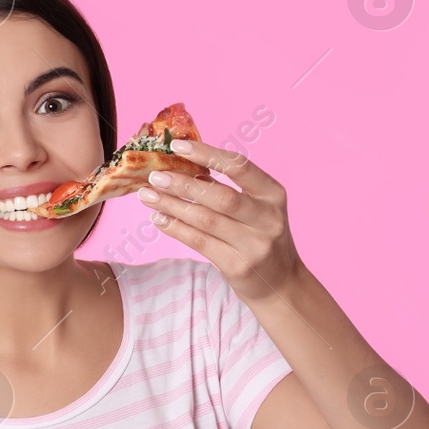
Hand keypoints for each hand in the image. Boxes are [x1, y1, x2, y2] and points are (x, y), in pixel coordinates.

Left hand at [137, 139, 303, 304]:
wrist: (281, 283)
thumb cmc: (260, 237)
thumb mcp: (256, 208)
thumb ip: (226, 189)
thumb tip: (181, 167)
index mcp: (273, 194)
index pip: (239, 167)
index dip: (207, 153)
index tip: (177, 146)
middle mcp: (268, 219)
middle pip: (220, 196)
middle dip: (183, 184)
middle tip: (155, 176)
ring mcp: (254, 245)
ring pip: (205, 220)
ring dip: (172, 205)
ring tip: (147, 195)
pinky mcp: (238, 266)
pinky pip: (199, 242)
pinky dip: (175, 228)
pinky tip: (159, 218)